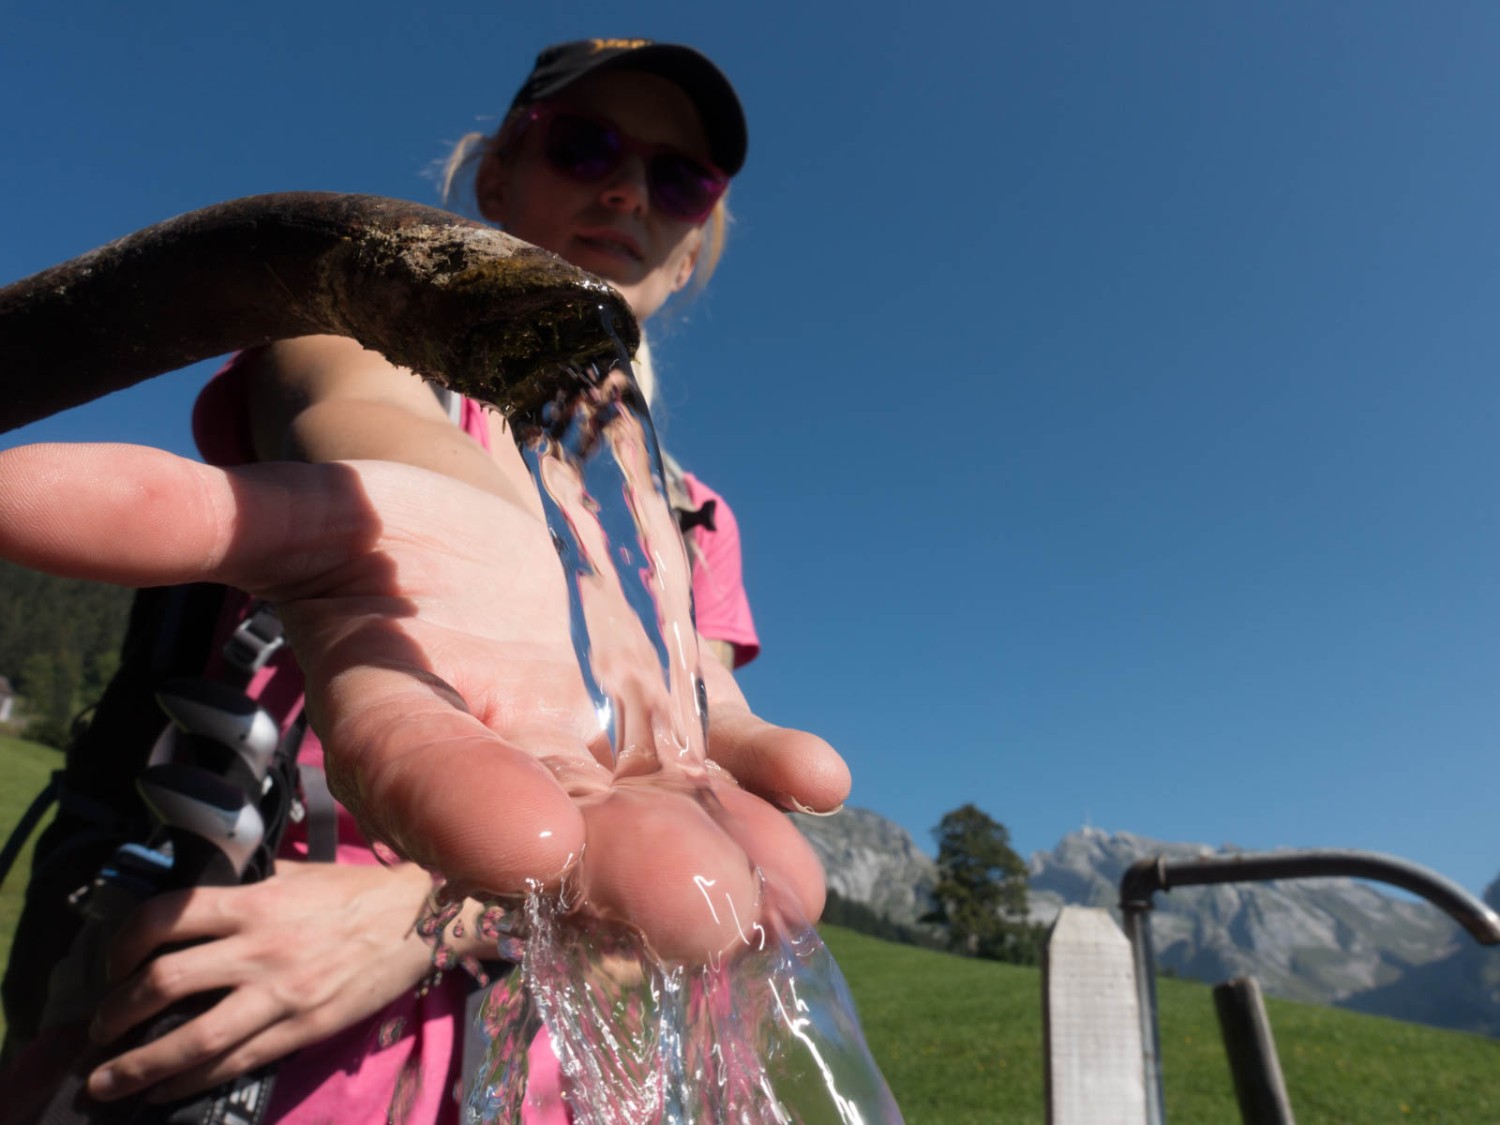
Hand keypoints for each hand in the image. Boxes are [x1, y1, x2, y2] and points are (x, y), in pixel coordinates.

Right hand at [0, 444, 848, 961]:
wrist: (477, 535)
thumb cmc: (381, 530)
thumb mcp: (294, 514)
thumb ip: (164, 515)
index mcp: (404, 722)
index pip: (417, 780)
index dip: (458, 809)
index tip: (524, 845)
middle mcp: (506, 762)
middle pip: (565, 827)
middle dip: (624, 870)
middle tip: (699, 920)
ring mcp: (604, 754)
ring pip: (665, 813)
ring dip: (730, 848)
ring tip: (787, 889)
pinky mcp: (681, 727)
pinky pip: (735, 753)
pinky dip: (775, 770)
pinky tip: (818, 780)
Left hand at [86, 862, 435, 1102]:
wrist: (419, 921)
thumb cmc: (355, 894)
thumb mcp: (296, 877)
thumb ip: (248, 889)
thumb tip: (198, 905)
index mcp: (255, 903)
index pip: (167, 917)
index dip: (123, 945)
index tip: (110, 967)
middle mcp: (259, 948)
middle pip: (164, 982)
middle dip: (115, 1014)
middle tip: (98, 1031)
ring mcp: (280, 993)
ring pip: (192, 1038)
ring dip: (138, 1065)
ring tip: (107, 1081)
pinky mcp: (302, 1028)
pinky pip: (234, 1062)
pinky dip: (189, 1081)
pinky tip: (164, 1091)